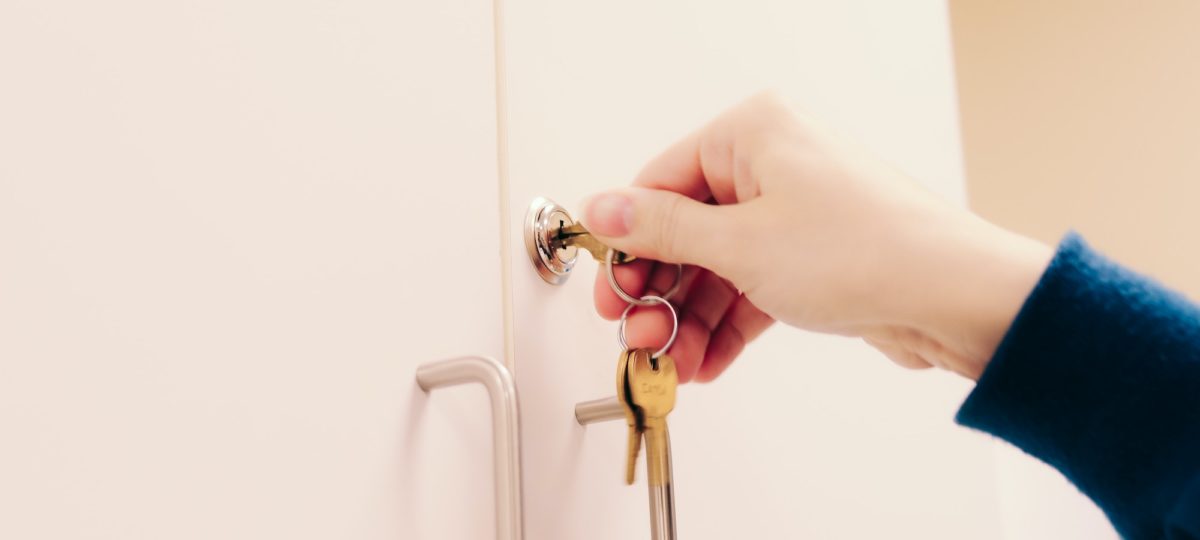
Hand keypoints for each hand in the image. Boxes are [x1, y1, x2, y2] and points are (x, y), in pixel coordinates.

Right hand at [583, 93, 1051, 382]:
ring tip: (675, 366)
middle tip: (641, 338)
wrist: (955, 299)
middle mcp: (772, 166)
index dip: (629, 245)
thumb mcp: (740, 244)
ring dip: (690, 322)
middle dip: (661, 295)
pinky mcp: (812, 258)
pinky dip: (726, 327)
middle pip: (686, 231)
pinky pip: (750, 289)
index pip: (660, 184)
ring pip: (717, 268)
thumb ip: (662, 230)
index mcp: (752, 134)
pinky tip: (707, 365)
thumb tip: (601, 209)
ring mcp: (794, 214)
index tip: (610, 293)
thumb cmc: (865, 250)